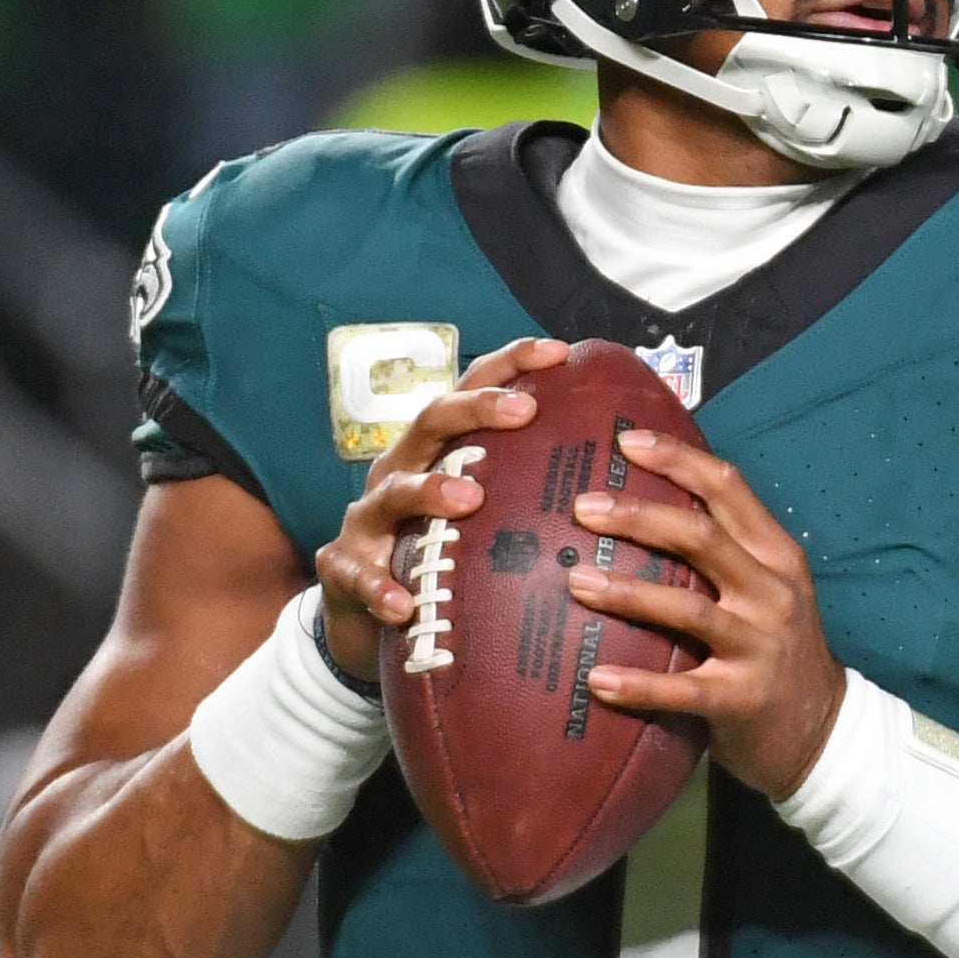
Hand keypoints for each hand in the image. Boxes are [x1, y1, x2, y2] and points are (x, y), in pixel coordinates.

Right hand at [312, 336, 568, 681]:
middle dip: (476, 410)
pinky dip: (380, 589)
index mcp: (435, 449)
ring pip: (394, 493)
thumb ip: (526, 488)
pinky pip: (359, 576)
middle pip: (431, 422)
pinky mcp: (343, 567)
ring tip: (469, 500)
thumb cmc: (438, 548)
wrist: (363, 606)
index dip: (510, 364)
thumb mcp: (479, 513)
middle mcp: (400, 469)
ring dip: (431, 492)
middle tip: (524, 411)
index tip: (558, 350)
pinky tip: (402, 607)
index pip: (470, 389)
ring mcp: (368, 518)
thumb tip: (616, 477)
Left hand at [566, 429, 846, 798]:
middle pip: (703, 538)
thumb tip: (641, 501)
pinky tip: (596, 680)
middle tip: (583, 507)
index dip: (678, 459)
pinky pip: (682, 690)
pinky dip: (637, 684)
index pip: (729, 489)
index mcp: (776, 555)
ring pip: (689, 609)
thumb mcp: (766, 586)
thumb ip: (722, 549)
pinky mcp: (741, 700)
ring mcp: (760, 647)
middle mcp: (772, 593)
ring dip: (629, 593)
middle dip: (640, 516)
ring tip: (577, 582)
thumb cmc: (775, 646)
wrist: (822, 729)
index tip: (625, 440)